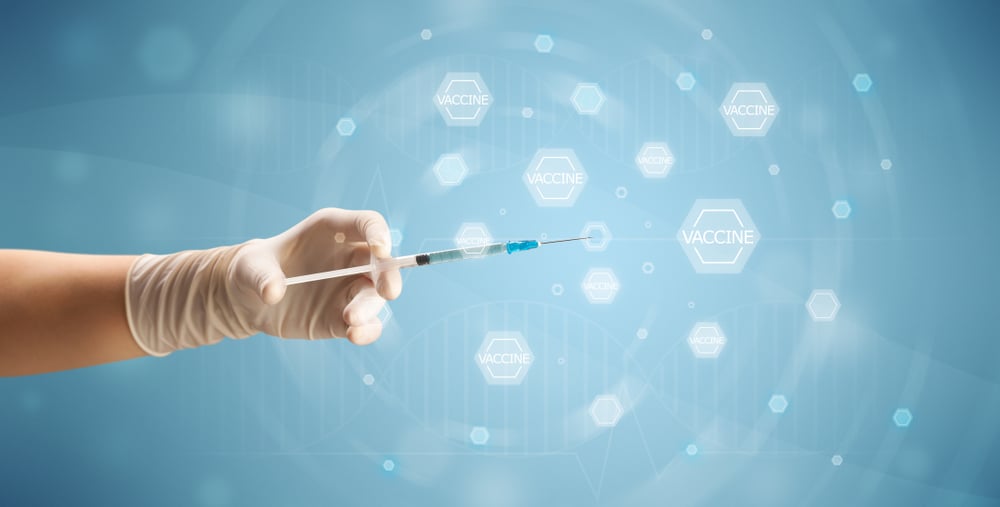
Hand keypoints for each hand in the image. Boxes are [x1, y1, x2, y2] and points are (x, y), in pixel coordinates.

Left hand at [126, 208, 401, 355]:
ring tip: (349, 320)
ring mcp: (349, 289)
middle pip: (383, 262)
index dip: (379, 233)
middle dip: (389, 275)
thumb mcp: (249, 268)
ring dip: (369, 308)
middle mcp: (348, 258)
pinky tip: (355, 335)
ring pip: (374, 296)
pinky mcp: (344, 317)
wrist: (248, 301)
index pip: (368, 224)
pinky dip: (366, 331)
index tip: (380, 248)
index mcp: (334, 231)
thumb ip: (261, 276)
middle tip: (388, 291)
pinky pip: (366, 324)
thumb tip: (274, 292)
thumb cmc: (251, 270)